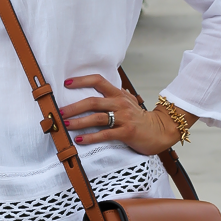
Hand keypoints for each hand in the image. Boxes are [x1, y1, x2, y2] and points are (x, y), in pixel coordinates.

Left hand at [60, 75, 195, 154]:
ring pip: (97, 118)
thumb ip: (114, 96)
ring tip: (65, 125)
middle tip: (59, 112)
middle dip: (74, 106)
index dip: (82, 81)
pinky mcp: (126, 132)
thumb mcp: (128, 102)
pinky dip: (91, 137)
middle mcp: (120, 103)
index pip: (98, 81)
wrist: (161, 130)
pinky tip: (80, 139)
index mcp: (119, 94)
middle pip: (93, 101)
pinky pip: (105, 134)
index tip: (66, 83)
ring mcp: (124, 118)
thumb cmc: (141, 118)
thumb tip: (97, 92)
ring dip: (78, 122)